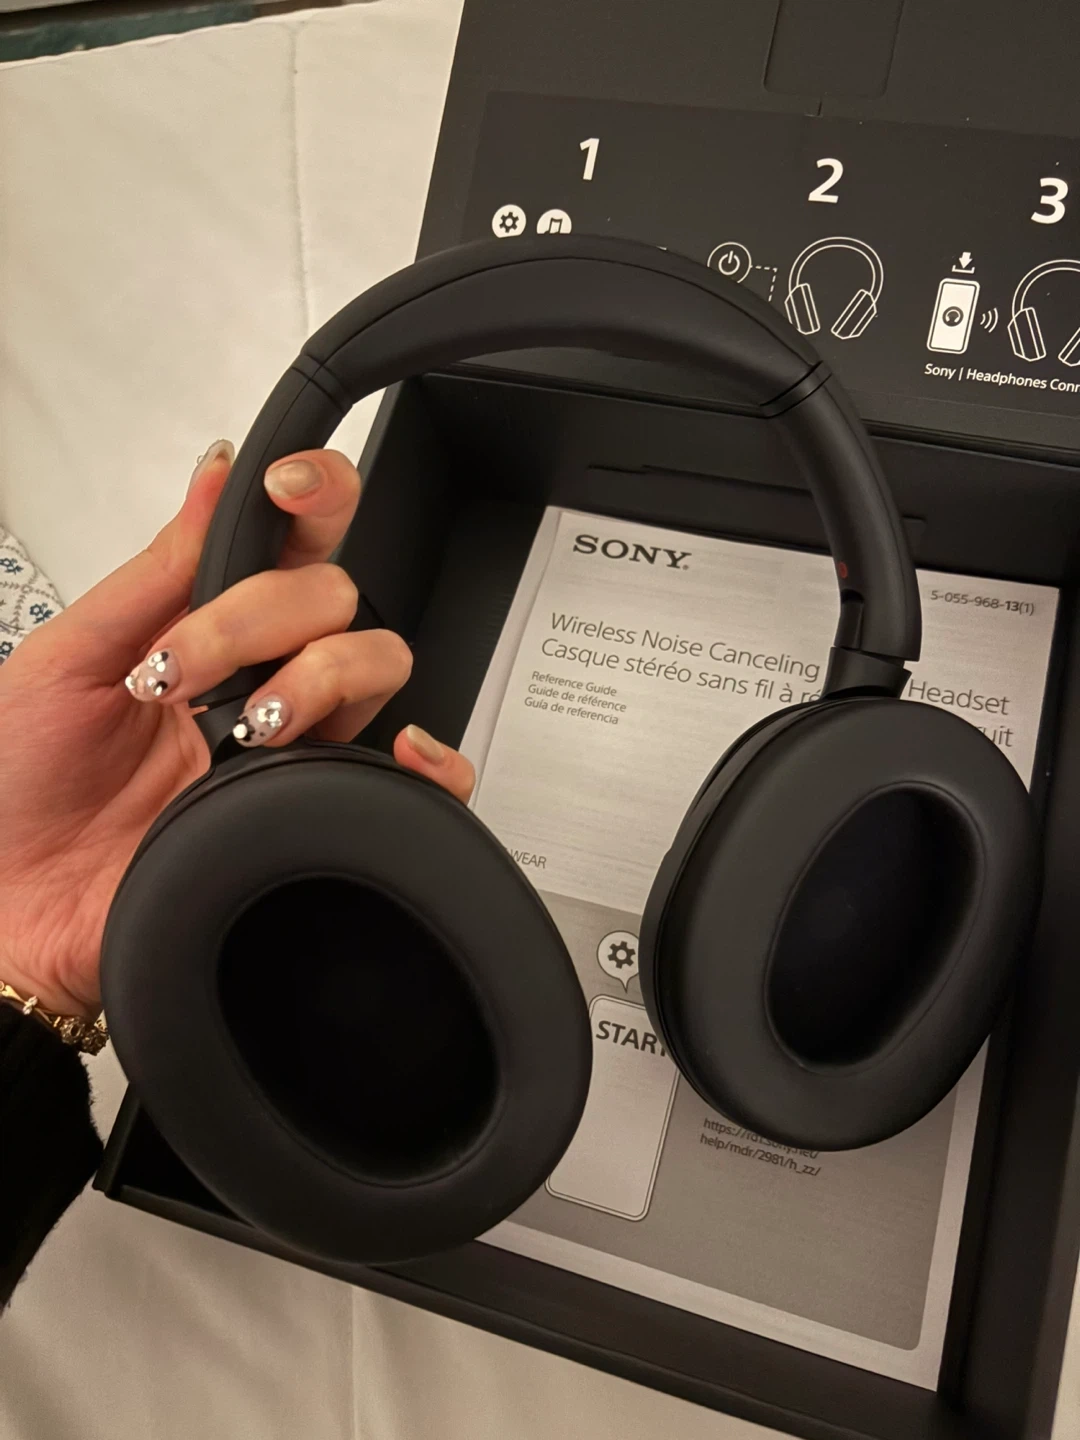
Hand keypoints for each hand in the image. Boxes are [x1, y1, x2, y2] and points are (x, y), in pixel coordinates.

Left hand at [0, 444, 473, 1019]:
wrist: (15, 914)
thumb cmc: (19, 791)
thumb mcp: (64, 661)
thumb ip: (152, 574)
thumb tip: (216, 474)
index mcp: (201, 631)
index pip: (289, 542)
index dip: (313, 495)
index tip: (282, 489)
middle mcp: (258, 679)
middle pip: (338, 595)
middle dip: (264, 616)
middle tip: (182, 669)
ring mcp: (293, 747)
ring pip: (380, 664)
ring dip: (320, 677)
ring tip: (246, 726)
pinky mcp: (316, 816)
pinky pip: (413, 785)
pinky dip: (433, 760)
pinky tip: (393, 752)